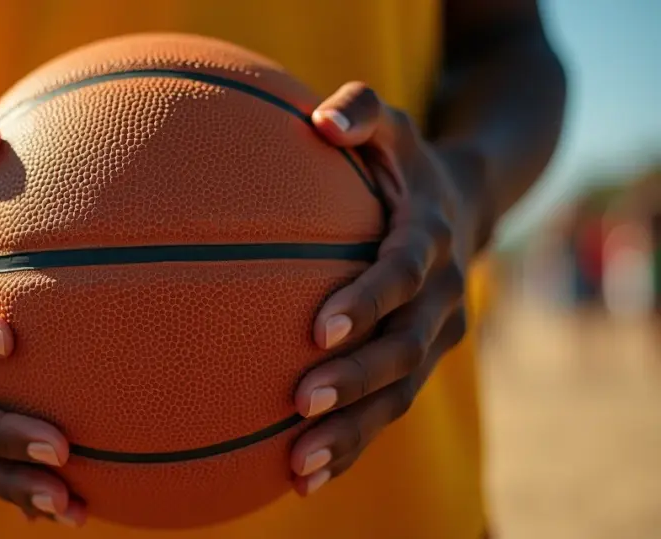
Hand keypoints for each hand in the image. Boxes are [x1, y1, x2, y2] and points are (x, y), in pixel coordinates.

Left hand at [288, 83, 476, 494]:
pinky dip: (353, 445)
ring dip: (353, 432)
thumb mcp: (391, 123)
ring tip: (299, 466)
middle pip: (404, 348)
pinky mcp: (421, 364)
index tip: (318, 328)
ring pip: (399, 394)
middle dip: (356, 380)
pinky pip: (389, 410)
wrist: (464, 205)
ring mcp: (434, 337)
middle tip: (300, 403)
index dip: (368, 300)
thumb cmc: (403, 163)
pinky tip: (304, 478)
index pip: (403, 272)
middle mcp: (441, 296)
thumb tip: (319, 121)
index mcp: (429, 238)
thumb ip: (360, 111)